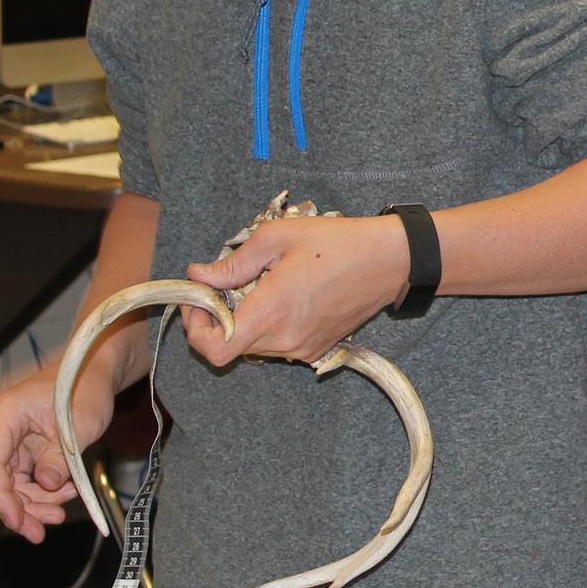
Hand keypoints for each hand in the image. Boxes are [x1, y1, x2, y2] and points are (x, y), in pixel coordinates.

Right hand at [0, 356, 119, 542]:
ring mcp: (5, 437)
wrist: (93, 371)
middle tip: (44, 529)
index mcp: (2, 414)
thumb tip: (46, 484)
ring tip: (62, 508)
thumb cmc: (85, 386)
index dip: (2, 499)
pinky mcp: (18, 446)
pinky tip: (64, 492)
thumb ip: (60, 456)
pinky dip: (41, 490)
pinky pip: (22, 477)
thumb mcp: (80, 424)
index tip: (18, 522)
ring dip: (34, 502)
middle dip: (21, 507)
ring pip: (10, 484)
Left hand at [182, 213, 412, 365]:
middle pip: (230, 347)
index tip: (200, 304)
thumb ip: (233, 262)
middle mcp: (285, 339)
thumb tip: (199, 275)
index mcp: (271, 312)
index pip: (214, 349)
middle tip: (226, 286)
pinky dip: (269, 326)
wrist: (390, 261)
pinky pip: (277, 345)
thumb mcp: (278, 237)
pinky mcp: (316, 349)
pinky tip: (285, 296)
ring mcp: (302, 348)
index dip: (196, 330)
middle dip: (218, 319)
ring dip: (245, 321)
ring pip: (253, 346)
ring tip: (261, 287)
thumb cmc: (338, 243)